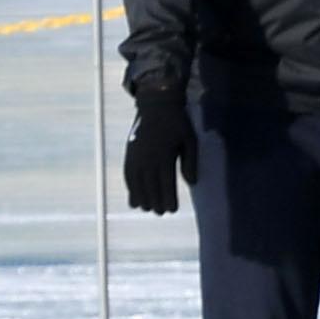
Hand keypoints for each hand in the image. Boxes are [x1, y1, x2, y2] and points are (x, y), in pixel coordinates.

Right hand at [122, 87, 195, 215]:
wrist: (156, 105)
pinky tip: (133, 195)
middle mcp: (147, 158)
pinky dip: (130, 186)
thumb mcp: (190, 140)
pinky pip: (128, 173)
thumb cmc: (178, 122)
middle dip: (155, 201)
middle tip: (160, 213)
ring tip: (145, 208)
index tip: (172, 210)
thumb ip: (190, 162)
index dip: (168, 198)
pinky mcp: (129, 152)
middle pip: (149, 185)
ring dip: (140, 197)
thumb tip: (192, 182)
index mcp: (164, 155)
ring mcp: (136, 155)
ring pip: (136, 182)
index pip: (165, 183)